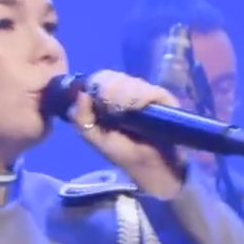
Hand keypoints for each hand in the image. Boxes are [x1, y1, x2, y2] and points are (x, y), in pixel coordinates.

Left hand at [68, 71, 184, 198]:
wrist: (149, 166)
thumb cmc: (123, 152)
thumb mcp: (95, 138)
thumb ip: (81, 119)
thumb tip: (81, 93)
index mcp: (108, 98)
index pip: (100, 78)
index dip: (97, 86)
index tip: (99, 103)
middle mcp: (126, 91)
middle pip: (113, 77)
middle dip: (109, 93)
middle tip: (114, 113)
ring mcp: (145, 92)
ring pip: (129, 82)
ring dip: (124, 98)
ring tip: (127, 116)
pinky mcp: (163, 98)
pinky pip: (149, 90)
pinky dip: (140, 99)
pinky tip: (138, 109)